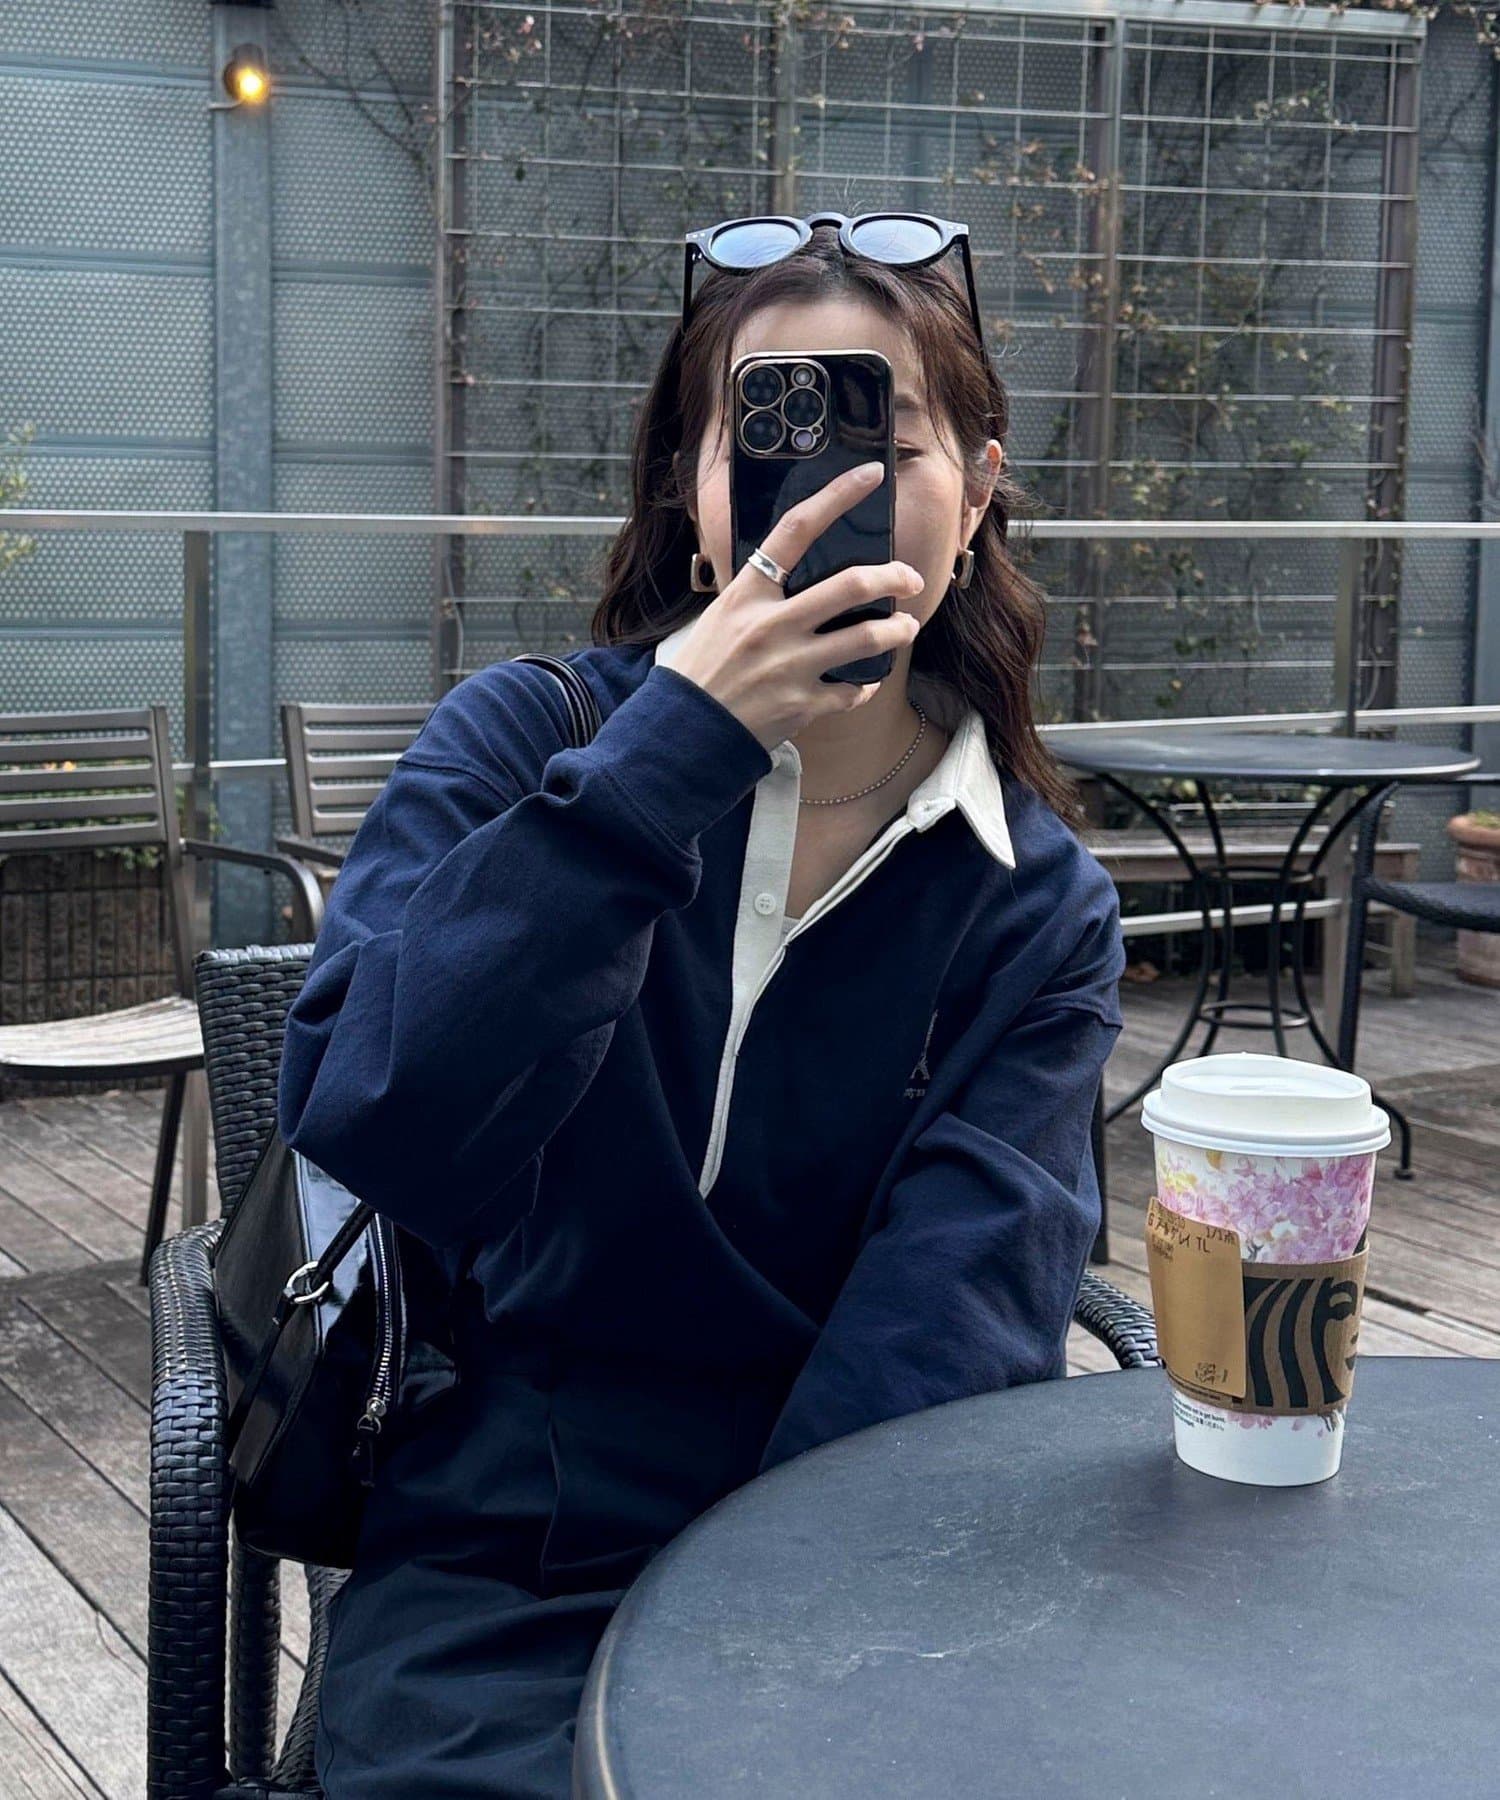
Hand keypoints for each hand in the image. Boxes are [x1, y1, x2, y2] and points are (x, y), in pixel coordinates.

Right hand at [671, 460, 922, 753]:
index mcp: (749, 593)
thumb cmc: (704, 668)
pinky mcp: (802, 704)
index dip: (837, 496)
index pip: (797, 529)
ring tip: (906, 628)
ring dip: (898, 631)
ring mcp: (789, 665)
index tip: (870, 476)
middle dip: (894, 577)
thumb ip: (762, 594)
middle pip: (852, 585)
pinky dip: (864, 685)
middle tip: (910, 579)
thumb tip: (800, 570)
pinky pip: (853, 690)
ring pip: (867, 638)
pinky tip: (862, 682)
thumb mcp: (724, 615)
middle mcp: (772, 624)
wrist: (685, 729)